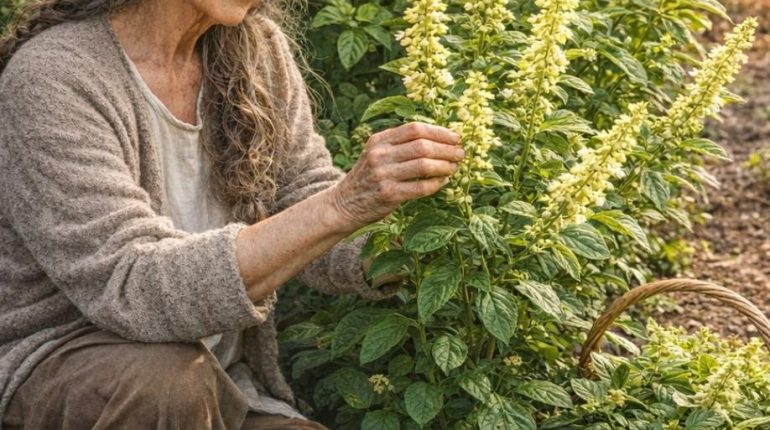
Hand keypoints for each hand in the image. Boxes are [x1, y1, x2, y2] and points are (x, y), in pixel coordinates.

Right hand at [330, 122, 463, 228]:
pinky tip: (442, 182)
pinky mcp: (389, 194)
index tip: (455, 138)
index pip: (415, 128)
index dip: (439, 132)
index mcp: (379, 140)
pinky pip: (420, 188)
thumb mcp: (377, 153)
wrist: (344, 203)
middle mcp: (380, 155)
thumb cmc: (368, 177)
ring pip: (424, 166)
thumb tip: (440, 139)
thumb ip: (400, 144)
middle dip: (447, 149)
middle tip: (460, 154)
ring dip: (445, 166)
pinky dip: (436, 184)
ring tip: (454, 167)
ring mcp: (383, 175)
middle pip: (422, 146)